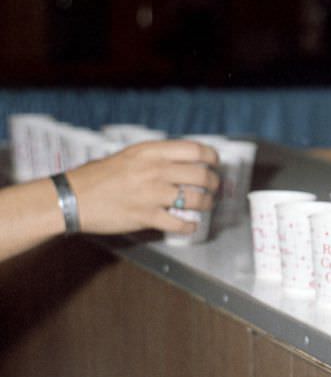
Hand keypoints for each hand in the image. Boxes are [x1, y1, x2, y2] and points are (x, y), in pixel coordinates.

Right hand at [69, 139, 220, 235]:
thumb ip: (156, 157)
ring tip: (205, 205)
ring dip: (206, 204)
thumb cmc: (98, 176)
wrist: (71, 197)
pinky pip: (179, 223)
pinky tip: (190, 225)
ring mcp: (151, 194)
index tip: (215, 164)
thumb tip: (183, 161)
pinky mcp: (146, 216)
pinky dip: (189, 226)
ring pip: (196, 199)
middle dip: (214, 183)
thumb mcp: (128, 155)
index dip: (212, 158)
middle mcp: (155, 170)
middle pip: (202, 175)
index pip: (196, 150)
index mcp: (151, 152)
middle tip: (214, 188)